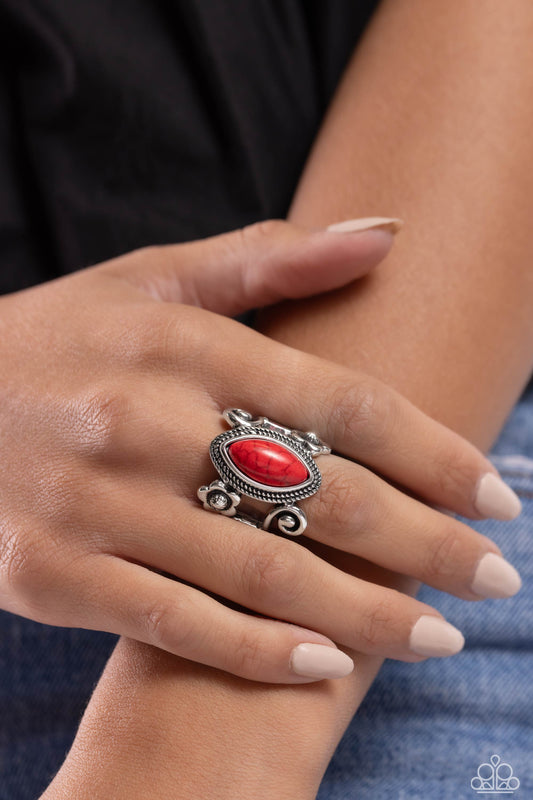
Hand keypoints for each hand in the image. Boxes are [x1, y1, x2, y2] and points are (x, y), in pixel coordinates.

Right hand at [0, 219, 519, 683]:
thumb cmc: (63, 339)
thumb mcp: (152, 278)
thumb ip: (270, 259)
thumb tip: (387, 233)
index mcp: (183, 343)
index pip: (343, 402)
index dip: (435, 452)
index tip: (496, 496)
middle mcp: (145, 422)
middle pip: (320, 494)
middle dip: (426, 543)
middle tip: (496, 577)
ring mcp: (97, 504)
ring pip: (260, 572)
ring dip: (365, 613)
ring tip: (437, 634)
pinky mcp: (55, 574)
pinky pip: (176, 625)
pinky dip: (258, 653)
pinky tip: (328, 666)